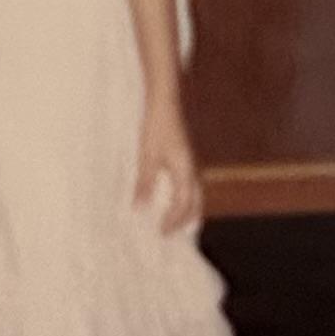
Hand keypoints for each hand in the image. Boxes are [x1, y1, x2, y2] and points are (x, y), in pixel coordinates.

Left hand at [136, 96, 200, 233]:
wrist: (164, 102)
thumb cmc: (155, 127)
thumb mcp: (147, 157)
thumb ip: (144, 184)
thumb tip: (139, 209)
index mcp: (185, 171)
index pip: (183, 204)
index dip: (173, 220)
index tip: (161, 233)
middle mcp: (192, 169)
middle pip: (195, 202)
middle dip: (184, 220)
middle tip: (169, 233)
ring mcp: (190, 162)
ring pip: (194, 193)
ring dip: (185, 209)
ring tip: (172, 221)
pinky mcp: (185, 157)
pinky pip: (189, 184)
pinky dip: (183, 197)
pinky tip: (169, 197)